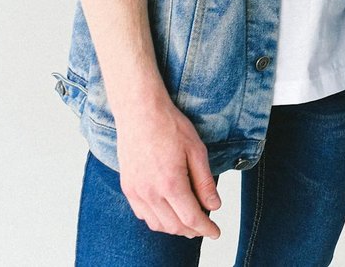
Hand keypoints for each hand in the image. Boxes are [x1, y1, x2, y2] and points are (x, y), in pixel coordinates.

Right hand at [115, 96, 222, 238]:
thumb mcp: (197, 151)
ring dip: (175, 228)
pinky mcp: (127, 187)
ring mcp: (136, 192)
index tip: (216, 232)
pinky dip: (157, 219)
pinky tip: (168, 212)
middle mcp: (150, 192)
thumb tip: (214, 206)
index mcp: (171, 184)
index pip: (191, 218)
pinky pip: (142, 214)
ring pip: (157, 224)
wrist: (140, 112)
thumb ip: (205, 182)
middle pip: (174, 226)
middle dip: (193, 231)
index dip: (206, 229)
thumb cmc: (170, 126)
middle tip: (206, 227)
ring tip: (189, 222)